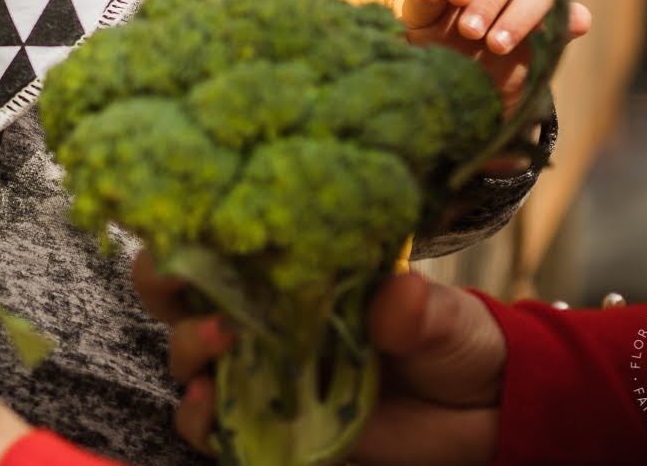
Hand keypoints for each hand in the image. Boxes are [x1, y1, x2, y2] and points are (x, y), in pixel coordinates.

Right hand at [133, 253, 506, 465]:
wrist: (482, 413)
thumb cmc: (453, 340)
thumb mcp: (443, 317)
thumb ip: (415, 309)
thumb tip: (400, 293)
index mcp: (291, 269)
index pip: (221, 237)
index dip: (190, 226)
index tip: (191, 221)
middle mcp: (261, 315)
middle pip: (176, 290)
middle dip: (163, 280)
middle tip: (180, 278)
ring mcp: (259, 371)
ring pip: (186, 354)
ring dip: (189, 346)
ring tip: (221, 343)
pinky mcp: (268, 425)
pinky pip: (212, 425)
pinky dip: (200, 418)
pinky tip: (213, 406)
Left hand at [400, 0, 590, 112]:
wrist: (461, 77)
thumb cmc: (434, 37)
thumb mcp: (419, 23)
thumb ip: (422, 2)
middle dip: (487, 1)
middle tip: (470, 32)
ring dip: (520, 15)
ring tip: (497, 45)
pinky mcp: (553, 24)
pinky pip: (571, 14)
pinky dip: (574, 18)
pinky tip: (574, 27)